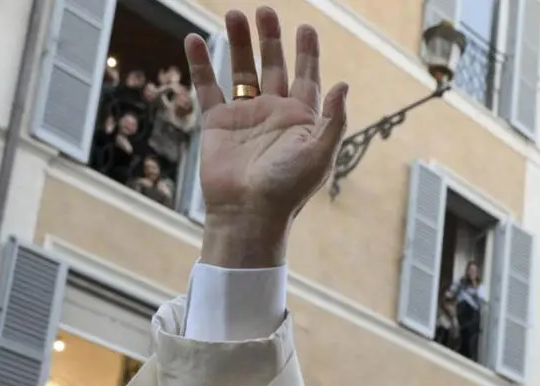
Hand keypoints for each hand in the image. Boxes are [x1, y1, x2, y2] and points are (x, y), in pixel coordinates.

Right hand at [186, 6, 347, 267]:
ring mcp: (245, 115)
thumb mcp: (319, 154)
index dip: (307, 53)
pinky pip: (207, 87)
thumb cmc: (288, 188)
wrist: (248, 212)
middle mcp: (274, 113)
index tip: (306, 28)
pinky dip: (201, 64)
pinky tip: (196, 39)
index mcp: (302, 119)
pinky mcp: (218, 122)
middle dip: (270, 39)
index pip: (307, 77)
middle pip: (273, 66)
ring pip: (241, 70)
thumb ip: (332, 119)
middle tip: (266, 11)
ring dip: (238, 43)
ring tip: (234, 14)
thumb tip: (343, 85)